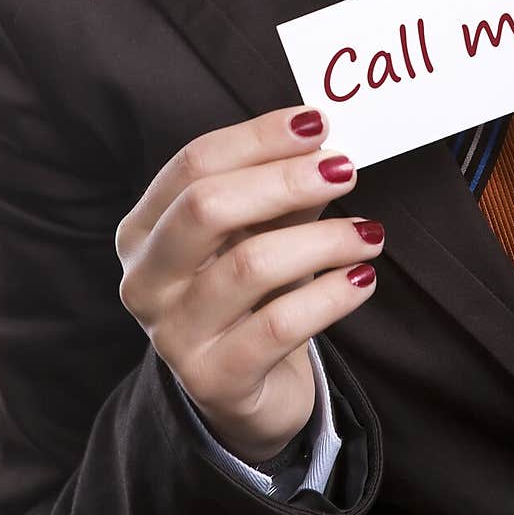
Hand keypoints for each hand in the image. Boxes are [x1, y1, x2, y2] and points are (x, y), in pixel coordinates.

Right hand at [114, 107, 383, 462]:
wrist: (248, 392)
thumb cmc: (252, 296)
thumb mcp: (259, 233)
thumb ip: (280, 188)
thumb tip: (323, 141)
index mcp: (144, 229)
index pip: (194, 164)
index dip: (257, 138)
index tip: (317, 122)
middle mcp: (144, 279)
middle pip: (207, 207)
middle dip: (283, 180)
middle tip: (344, 170)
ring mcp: (172, 335)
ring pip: (249, 266)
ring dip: (322, 240)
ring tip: (369, 233)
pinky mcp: (214, 381)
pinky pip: (278, 327)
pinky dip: (330, 296)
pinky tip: (363, 278)